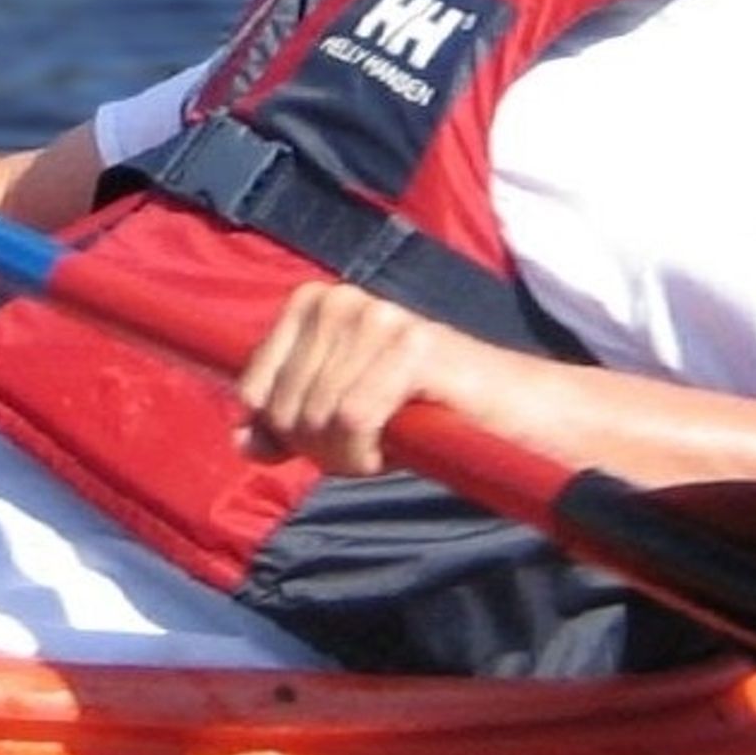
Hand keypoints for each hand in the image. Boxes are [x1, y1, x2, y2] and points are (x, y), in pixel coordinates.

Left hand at [237, 282, 468, 475]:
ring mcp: (378, 318)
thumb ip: (288, 427)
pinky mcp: (412, 345)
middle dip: (319, 448)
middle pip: (285, 407)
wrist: (513, 414)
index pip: (254, 386)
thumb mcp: (339, 420)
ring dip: (347, 454)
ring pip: (318, 416)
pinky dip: (367, 452)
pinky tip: (396, 447)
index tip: (327, 439)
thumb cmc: (423, 412)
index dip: (283, 431)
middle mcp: (342, 300)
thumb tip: (242, 440)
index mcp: (315, 303)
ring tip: (384, 444)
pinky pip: (354, 418)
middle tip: (364, 447)